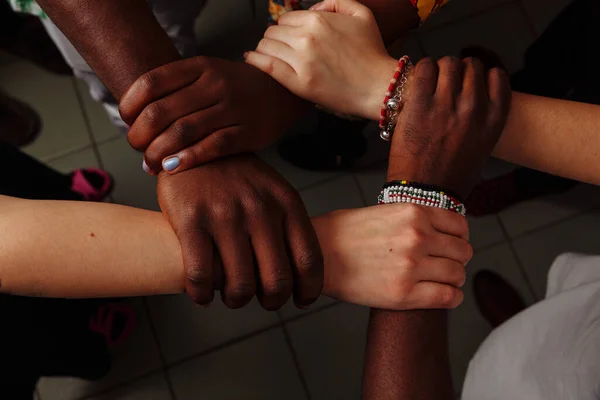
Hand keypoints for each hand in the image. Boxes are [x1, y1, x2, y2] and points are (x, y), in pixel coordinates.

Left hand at [119, 58, 307, 173]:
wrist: (282, 92)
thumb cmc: (234, 87)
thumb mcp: (207, 74)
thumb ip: (176, 90)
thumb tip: (135, 119)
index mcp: (199, 66)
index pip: (151, 83)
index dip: (130, 105)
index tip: (127, 120)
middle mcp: (215, 84)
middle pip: (161, 112)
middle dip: (139, 135)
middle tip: (137, 148)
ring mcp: (233, 108)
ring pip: (183, 132)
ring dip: (158, 153)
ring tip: (150, 165)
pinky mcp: (248, 132)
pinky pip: (212, 147)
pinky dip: (188, 159)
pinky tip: (172, 168)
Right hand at [157, 154, 322, 309]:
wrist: (193, 141)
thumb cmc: (237, 177)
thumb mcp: (272, 191)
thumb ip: (287, 225)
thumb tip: (299, 276)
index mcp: (286, 202)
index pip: (309, 260)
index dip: (308, 290)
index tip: (301, 301)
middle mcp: (260, 209)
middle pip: (276, 281)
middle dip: (272, 302)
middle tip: (261, 300)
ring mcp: (225, 214)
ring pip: (239, 286)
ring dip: (235, 300)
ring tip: (230, 295)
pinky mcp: (190, 219)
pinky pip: (200, 276)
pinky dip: (202, 294)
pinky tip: (201, 292)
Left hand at [245, 0, 395, 119]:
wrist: (378, 86)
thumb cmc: (372, 53)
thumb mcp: (361, 15)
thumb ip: (336, 2)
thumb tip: (314, 7)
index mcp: (318, 19)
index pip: (286, 18)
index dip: (286, 27)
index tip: (288, 37)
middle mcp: (307, 37)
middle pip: (273, 32)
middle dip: (275, 38)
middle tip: (280, 48)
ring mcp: (301, 61)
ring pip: (267, 47)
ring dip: (265, 49)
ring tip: (267, 55)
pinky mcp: (298, 82)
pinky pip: (267, 66)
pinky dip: (255, 60)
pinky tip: (251, 59)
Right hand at [317, 203, 470, 309]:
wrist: (317, 255)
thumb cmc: (343, 233)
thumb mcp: (383, 211)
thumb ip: (413, 218)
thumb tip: (438, 229)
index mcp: (413, 212)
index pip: (460, 226)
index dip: (458, 237)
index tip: (451, 244)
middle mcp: (418, 237)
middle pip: (463, 251)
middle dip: (456, 259)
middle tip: (443, 264)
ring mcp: (412, 266)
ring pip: (458, 274)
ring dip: (453, 278)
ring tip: (439, 280)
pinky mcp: (404, 294)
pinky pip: (448, 297)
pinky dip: (452, 297)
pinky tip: (443, 295)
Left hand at [388, 56, 511, 197]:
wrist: (424, 194)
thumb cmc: (450, 176)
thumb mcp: (480, 148)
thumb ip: (481, 121)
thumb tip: (474, 101)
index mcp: (493, 120)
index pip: (497, 76)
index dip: (482, 75)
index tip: (471, 81)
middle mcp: (474, 108)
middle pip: (472, 66)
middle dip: (459, 71)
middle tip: (447, 82)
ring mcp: (446, 105)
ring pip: (449, 63)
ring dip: (440, 69)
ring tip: (432, 82)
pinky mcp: (420, 104)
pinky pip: (425, 67)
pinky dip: (423, 69)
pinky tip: (420, 80)